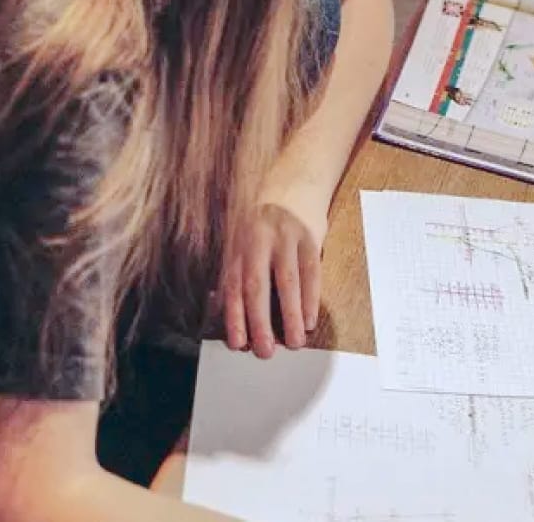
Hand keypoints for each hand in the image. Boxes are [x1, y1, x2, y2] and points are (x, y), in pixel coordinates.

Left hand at [223, 187, 327, 358]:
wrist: (295, 182)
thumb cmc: (264, 221)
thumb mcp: (243, 240)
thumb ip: (235, 271)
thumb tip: (222, 311)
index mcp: (238, 246)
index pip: (233, 286)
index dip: (234, 317)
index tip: (239, 345)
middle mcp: (258, 241)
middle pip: (256, 286)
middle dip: (259, 322)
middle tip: (265, 351)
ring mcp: (285, 237)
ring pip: (287, 282)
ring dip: (290, 316)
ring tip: (294, 343)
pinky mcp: (310, 236)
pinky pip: (311, 272)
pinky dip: (311, 299)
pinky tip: (310, 320)